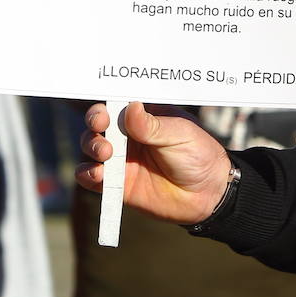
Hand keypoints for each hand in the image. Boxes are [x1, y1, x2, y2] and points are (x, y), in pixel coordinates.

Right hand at [76, 102, 231, 224]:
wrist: (208, 194)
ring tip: (105, 153)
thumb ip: (153, 126)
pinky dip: (88, 173)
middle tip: (102, 127)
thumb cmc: (199, 154)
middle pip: (99, 122)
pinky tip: (98, 174)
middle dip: (95, 122)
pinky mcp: (118, 183)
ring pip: (91, 146)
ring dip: (92, 146)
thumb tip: (130, 108)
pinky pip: (91, 176)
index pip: (118, 102)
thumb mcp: (180, 134)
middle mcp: (128, 134)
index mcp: (144, 115)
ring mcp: (121, 158)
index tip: (105, 111)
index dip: (107, 104)